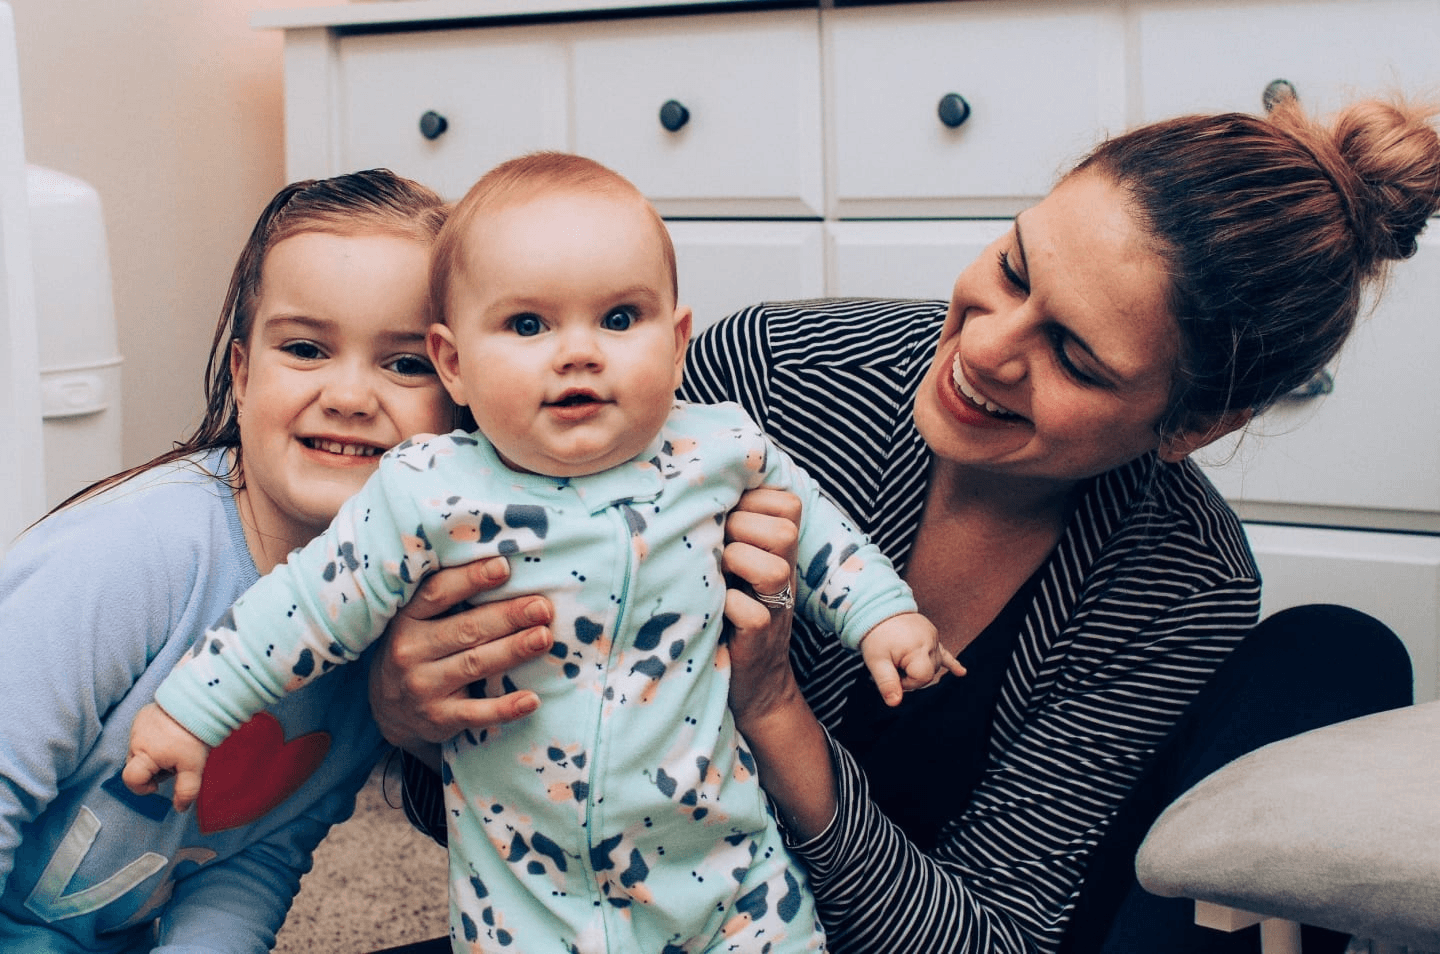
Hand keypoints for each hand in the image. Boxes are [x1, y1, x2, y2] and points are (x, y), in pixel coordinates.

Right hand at [123, 702, 208, 811]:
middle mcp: (135, 740)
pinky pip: (144, 734)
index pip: (130, 778)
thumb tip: (180, 809)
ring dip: (154, 754)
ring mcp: (137, 725)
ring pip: (140, 750)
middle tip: (174, 763)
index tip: (158, 784)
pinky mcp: (144, 714)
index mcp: (144, 754)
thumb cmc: (193, 736)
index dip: (142, 787)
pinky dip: (155, 739)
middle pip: (136, 765)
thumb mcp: (193, 767)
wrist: (199, 702)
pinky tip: (172, 734)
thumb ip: (186, 791)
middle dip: (152, 770)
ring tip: (175, 746)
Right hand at [369, 556, 554, 756]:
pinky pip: (477, 713)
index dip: (471, 578)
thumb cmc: (419, 650)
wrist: (389, 711)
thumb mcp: (417, 621)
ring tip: (543, 637)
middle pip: (466, 629)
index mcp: (406, 619)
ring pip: (475, 665)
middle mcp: (410, 651)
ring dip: (513, 650)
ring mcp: (424, 688)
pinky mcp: (439, 719)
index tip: (504, 567)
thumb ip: (449, 598)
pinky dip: (505, 708)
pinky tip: (532, 699)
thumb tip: (504, 566)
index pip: (438, 593)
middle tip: (542, 607)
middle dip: (508, 616)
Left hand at [722, 488, 804, 725]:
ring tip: (717, 574)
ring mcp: (775, 608)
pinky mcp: (759, 641)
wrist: (752, 681)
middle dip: (740, 529)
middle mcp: (784, 574)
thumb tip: (691, 476)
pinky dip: (729, 607)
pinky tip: (715, 607)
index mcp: (779, 550)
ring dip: (738, 564)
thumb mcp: (735, 560)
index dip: (752, 502)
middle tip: (717, 546)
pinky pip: (752, 614)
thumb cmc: (730, 609)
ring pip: (774, 570)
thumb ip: (728, 522)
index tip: (726, 516)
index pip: (787, 503)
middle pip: (783, 532)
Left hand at [859, 613, 965, 706]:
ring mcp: (933, 638)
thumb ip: (887, 683)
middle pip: (928, 673)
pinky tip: (961, 673)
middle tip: (892, 665)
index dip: (907, 682)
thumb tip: (895, 703)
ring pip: (933, 665)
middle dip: (911, 676)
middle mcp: (930, 643)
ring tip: (901, 659)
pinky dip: (952, 663)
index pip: (922, 678)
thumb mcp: (876, 661)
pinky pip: (945, 652)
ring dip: (919, 668)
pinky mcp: (932, 635)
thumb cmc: (876, 634)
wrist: (877, 608)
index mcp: (918, 650)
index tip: (892, 672)